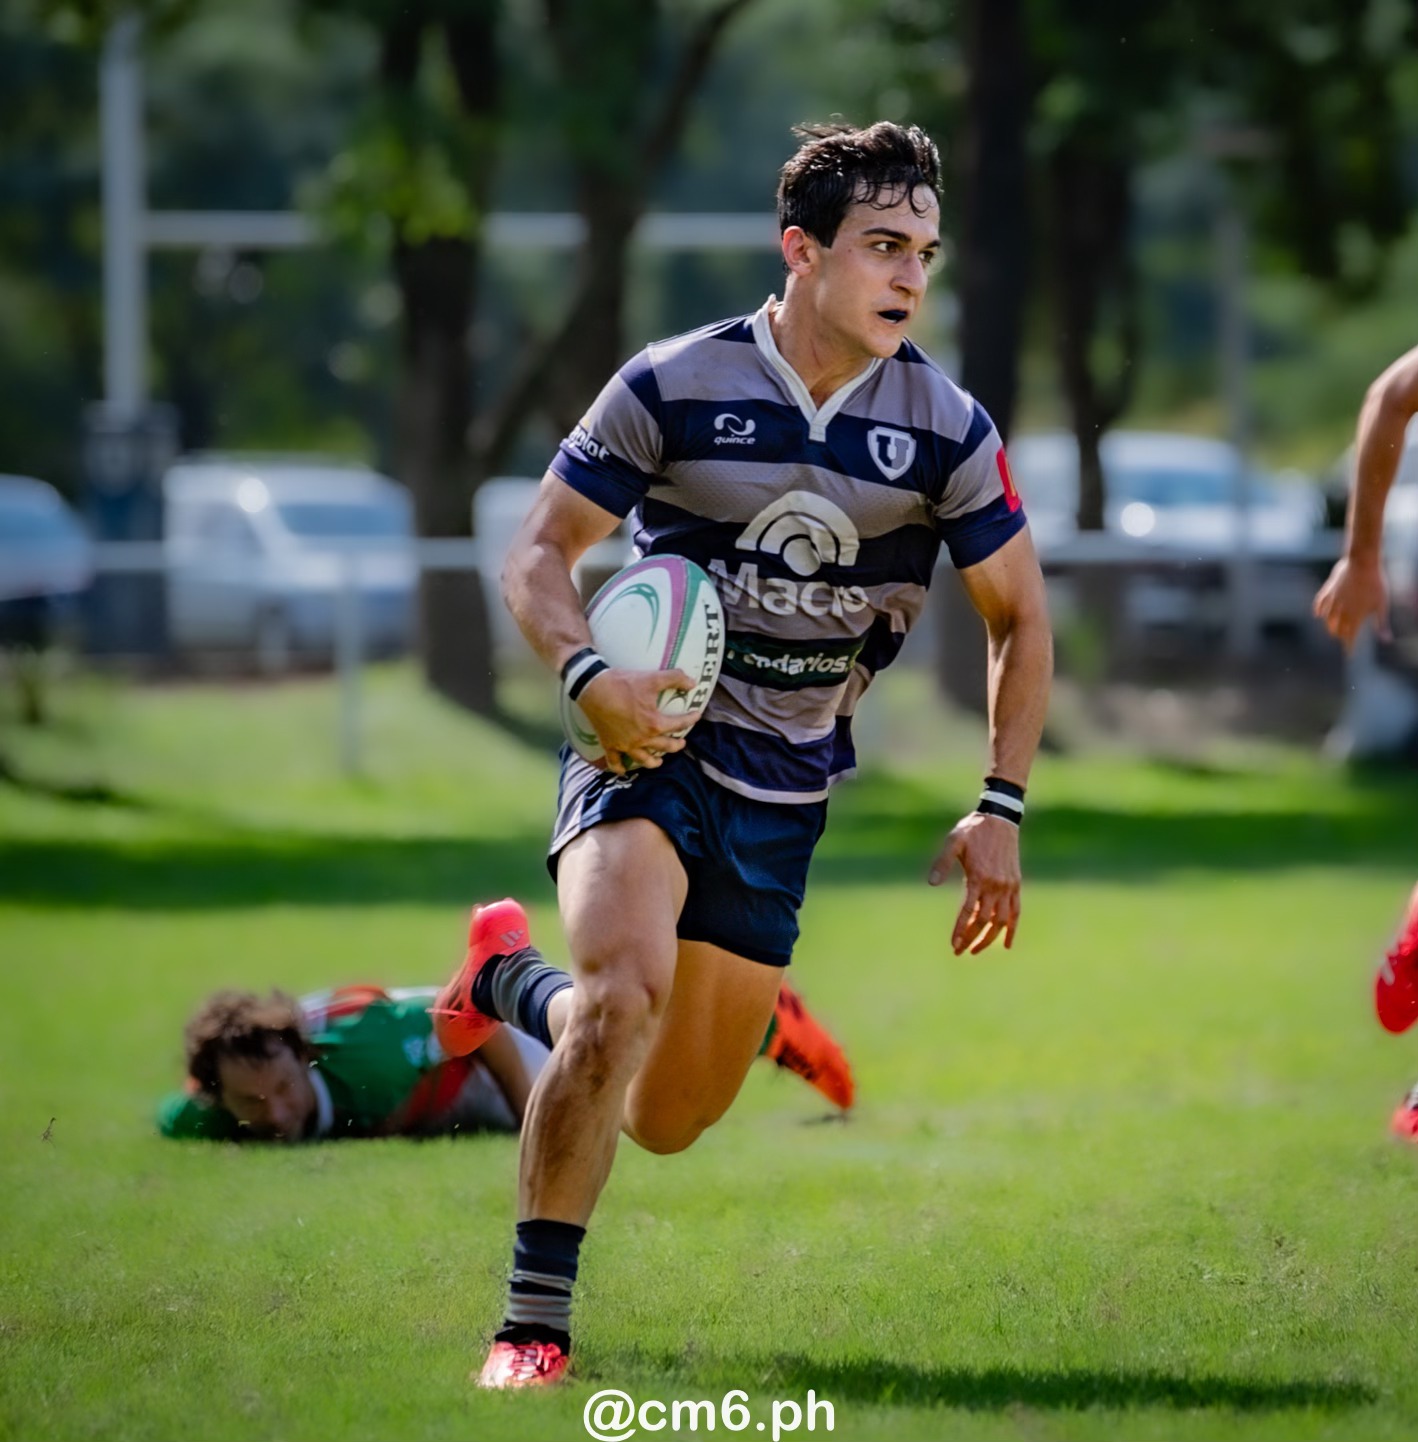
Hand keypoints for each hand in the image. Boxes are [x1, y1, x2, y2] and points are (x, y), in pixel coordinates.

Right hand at [578, 667, 700, 774]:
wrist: (593, 688)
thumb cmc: (623, 683)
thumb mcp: (652, 678)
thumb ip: (675, 679)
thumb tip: (693, 683)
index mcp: (654, 724)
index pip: (679, 724)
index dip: (690, 719)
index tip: (697, 716)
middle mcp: (642, 739)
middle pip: (664, 746)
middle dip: (676, 745)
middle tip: (681, 743)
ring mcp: (625, 744)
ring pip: (643, 759)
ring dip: (653, 762)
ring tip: (658, 761)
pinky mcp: (609, 745)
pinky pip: (615, 762)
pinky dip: (619, 768)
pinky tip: (623, 771)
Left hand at [929, 812, 1021, 954]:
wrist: (1000, 819)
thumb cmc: (972, 830)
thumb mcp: (953, 841)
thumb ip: (942, 862)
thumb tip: (931, 883)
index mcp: (978, 877)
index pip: (968, 912)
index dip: (960, 930)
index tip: (954, 945)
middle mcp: (995, 885)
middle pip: (984, 921)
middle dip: (971, 939)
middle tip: (960, 952)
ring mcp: (1008, 886)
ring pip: (1001, 921)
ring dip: (989, 939)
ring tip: (976, 950)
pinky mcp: (1016, 884)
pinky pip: (1017, 911)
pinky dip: (1012, 929)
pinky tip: (1006, 944)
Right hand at [1313, 555, 1390, 651]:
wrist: (1362, 563)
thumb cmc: (1376, 584)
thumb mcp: (1382, 605)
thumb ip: (1381, 623)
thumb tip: (1386, 641)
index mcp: (1355, 616)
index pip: (1350, 637)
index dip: (1349, 646)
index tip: (1349, 654)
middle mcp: (1341, 612)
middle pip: (1337, 630)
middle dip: (1340, 636)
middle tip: (1344, 639)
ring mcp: (1332, 601)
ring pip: (1327, 619)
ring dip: (1330, 626)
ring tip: (1332, 629)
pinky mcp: (1327, 591)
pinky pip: (1319, 604)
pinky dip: (1318, 611)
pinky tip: (1318, 614)